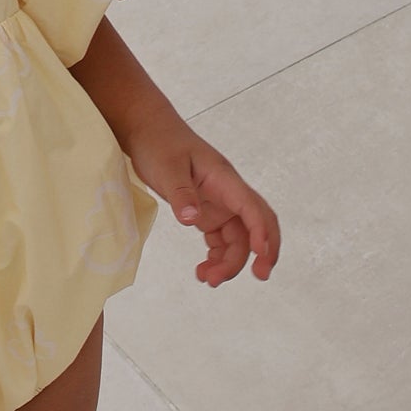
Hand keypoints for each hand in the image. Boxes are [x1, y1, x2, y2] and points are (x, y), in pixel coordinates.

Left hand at [127, 121, 279, 287]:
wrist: (148, 131)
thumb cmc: (159, 143)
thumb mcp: (167, 168)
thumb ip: (181, 194)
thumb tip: (193, 220)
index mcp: (224, 179)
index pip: (252, 208)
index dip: (262, 232)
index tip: (261, 257)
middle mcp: (228, 193)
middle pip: (256, 225)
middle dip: (262, 252)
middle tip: (259, 278)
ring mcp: (219, 204)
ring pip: (238, 238)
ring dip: (231, 262)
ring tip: (207, 279)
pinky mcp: (208, 212)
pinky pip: (222, 240)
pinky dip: (217, 257)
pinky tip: (203, 270)